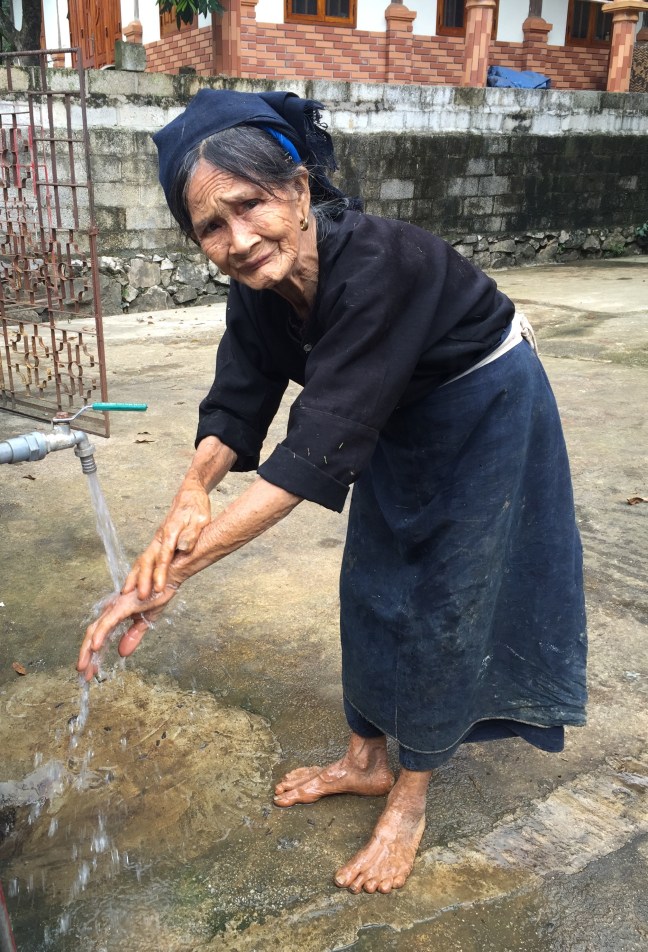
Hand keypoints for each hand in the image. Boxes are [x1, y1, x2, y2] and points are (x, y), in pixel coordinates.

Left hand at [77, 583, 178, 681]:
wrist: (168, 578)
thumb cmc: (156, 595)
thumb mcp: (145, 622)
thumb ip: (133, 636)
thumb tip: (122, 653)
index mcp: (115, 615)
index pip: (99, 637)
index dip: (92, 655)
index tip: (90, 672)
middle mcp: (112, 611)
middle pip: (92, 635)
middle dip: (85, 656)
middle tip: (82, 675)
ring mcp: (116, 608)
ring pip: (95, 631)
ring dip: (88, 650)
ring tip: (83, 666)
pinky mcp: (123, 606)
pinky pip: (108, 623)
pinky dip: (100, 635)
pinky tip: (95, 647)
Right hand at [123, 481, 210, 599]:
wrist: (189, 494)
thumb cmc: (196, 507)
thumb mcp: (201, 518)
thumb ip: (192, 533)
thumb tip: (184, 546)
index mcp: (171, 532)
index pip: (164, 557)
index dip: (160, 574)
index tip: (158, 588)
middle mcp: (160, 537)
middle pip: (147, 560)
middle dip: (142, 579)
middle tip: (140, 596)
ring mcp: (156, 540)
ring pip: (142, 559)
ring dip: (134, 576)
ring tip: (126, 592)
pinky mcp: (157, 542)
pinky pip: (144, 558)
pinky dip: (137, 570)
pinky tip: (133, 581)